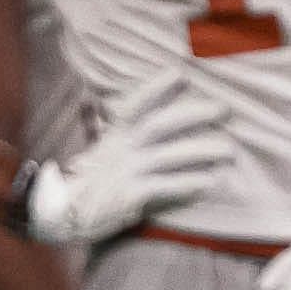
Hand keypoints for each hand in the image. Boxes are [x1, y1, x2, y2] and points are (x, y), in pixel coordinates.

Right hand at [20, 80, 232, 245]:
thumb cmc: (88, 182)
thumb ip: (109, 128)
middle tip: (224, 109)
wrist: (63, 214)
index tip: (180, 74)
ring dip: (199, 151)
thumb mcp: (98, 150)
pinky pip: (163, 187)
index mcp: (113, 136)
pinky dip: (186, 184)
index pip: (135, 105)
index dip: (157, 88)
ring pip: (167, 157)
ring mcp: (124, 173)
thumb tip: (96, 100)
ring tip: (228, 149)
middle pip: (158, 126)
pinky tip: (208, 181)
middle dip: (192, 115)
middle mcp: (119, 150)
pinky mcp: (129, 198)